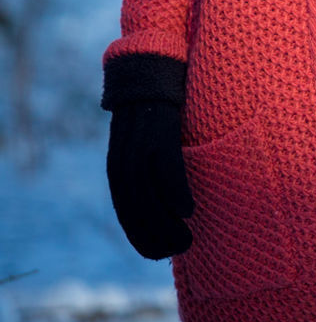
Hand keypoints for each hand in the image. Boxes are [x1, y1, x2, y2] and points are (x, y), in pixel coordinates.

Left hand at [106, 100, 195, 259]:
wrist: (153, 66)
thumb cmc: (157, 109)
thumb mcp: (146, 141)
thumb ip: (150, 168)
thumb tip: (169, 199)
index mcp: (119, 166)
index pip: (125, 212)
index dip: (141, 238)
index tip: (161, 255)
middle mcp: (124, 160)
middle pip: (134, 209)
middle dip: (155, 236)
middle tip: (180, 250)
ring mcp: (139, 145)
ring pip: (146, 195)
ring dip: (166, 224)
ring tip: (186, 240)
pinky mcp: (158, 130)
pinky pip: (164, 168)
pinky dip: (174, 193)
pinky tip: (189, 210)